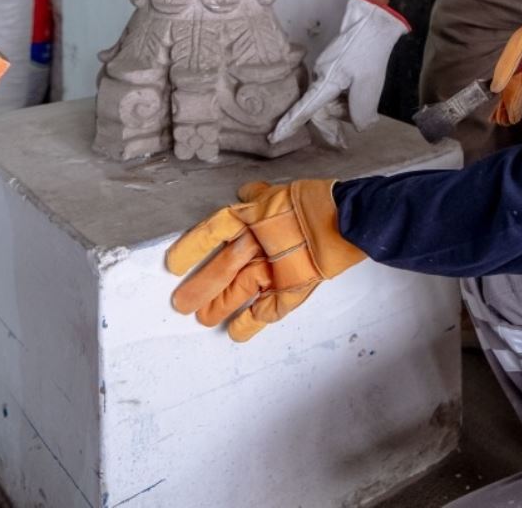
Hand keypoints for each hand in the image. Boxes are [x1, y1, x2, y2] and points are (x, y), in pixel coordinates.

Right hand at [166, 180, 364, 341]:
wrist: (350, 224)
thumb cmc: (312, 206)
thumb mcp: (280, 196)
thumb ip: (258, 197)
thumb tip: (243, 191)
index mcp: (255, 220)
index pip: (217, 232)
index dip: (194, 246)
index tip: (172, 264)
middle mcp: (262, 245)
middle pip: (227, 268)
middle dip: (204, 286)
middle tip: (180, 305)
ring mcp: (278, 267)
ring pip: (245, 288)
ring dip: (224, 305)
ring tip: (203, 320)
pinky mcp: (296, 286)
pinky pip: (274, 305)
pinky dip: (256, 319)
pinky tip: (237, 331)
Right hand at [269, 0, 409, 145]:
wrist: (372, 20)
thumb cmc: (368, 50)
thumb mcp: (369, 84)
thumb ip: (361, 111)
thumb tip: (359, 126)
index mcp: (325, 82)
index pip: (304, 109)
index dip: (288, 125)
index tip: (274, 137)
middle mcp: (321, 78)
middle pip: (322, 109)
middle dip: (334, 124)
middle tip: (344, 144)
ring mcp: (328, 72)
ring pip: (332, 100)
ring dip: (346, 108)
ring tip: (366, 105)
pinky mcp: (336, 67)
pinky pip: (338, 90)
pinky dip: (349, 97)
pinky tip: (363, 93)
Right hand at [490, 7, 521, 125]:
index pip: (518, 46)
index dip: (508, 65)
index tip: (499, 85)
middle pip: (513, 66)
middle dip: (507, 88)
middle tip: (505, 110)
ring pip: (514, 78)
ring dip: (507, 98)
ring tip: (503, 118)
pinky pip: (520, 86)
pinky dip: (513, 99)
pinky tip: (505, 114)